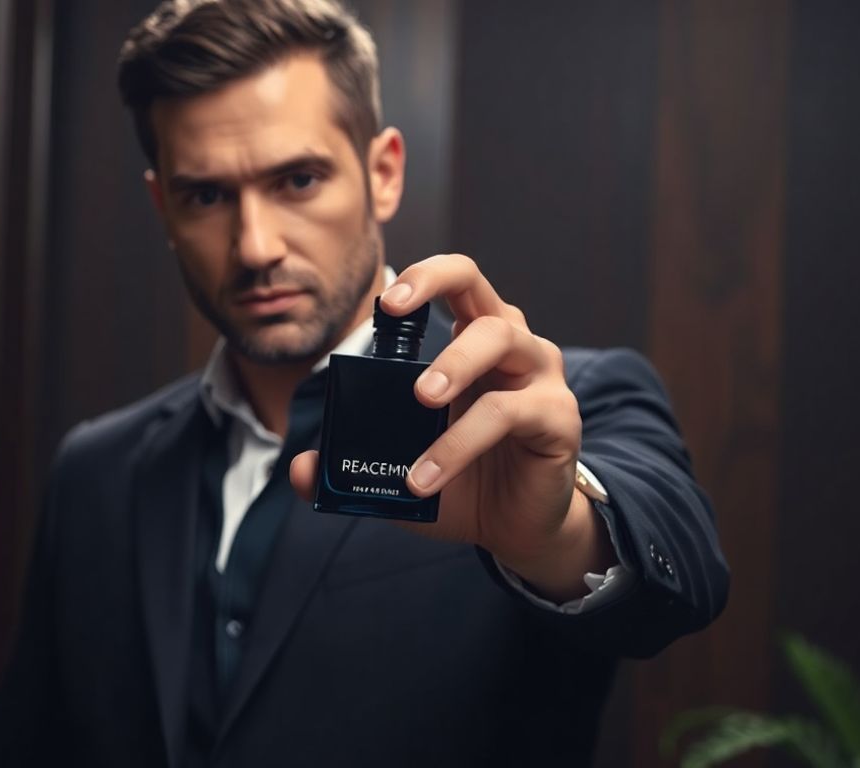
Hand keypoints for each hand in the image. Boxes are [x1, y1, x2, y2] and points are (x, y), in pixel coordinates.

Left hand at [290, 254, 613, 600]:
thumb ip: (354, 464)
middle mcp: (513, 345)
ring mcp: (540, 376)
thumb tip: (301, 469)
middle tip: (390, 312)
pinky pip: (507, 412)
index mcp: (476, 342)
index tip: (384, 299)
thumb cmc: (465, 483)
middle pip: (478, 287)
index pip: (455, 282)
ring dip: (454, 363)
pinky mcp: (557, 417)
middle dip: (431, 286)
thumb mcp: (401, 471)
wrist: (518, 530)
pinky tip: (427, 476)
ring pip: (500, 338)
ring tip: (421, 398)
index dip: (422, 276)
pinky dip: (460, 443)